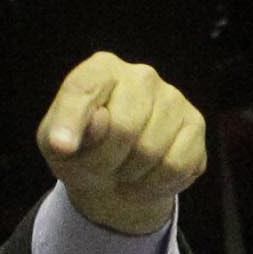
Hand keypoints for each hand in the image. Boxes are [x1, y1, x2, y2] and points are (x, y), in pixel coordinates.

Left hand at [37, 52, 208, 234]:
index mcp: (101, 69)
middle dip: (107, 161)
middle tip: (102, 168)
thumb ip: (63, 130)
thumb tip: (99, 121)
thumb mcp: (56, 144)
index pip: (84, 89)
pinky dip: (157, 184)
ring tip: (124, 171)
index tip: (62, 148)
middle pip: (123, 128)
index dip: (72, 121)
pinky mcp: (195, 124)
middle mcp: (141, 76)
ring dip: (132, 175)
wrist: (116, 173)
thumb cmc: (82, 150)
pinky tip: (147, 179)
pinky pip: (176, 166)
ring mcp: (173, 98)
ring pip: (152, 152)